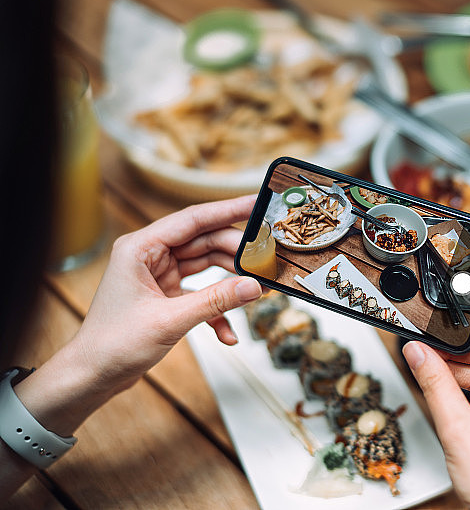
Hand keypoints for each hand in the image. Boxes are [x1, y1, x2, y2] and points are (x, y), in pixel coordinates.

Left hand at [14, 196, 263, 435]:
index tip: (257, 203)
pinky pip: (201, 294)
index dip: (228, 210)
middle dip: (236, 254)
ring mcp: (160, 276)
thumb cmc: (113, 344)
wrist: (92, 376)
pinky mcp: (167, 296)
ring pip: (207, 266)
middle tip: (266, 260)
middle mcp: (151, 256)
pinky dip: (217, 312)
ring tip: (257, 290)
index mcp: (140, 248)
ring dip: (230, 282)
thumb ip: (215, 301)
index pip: (193, 220)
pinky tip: (229, 333)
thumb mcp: (170, 320)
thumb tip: (254, 286)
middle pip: (205, 242)